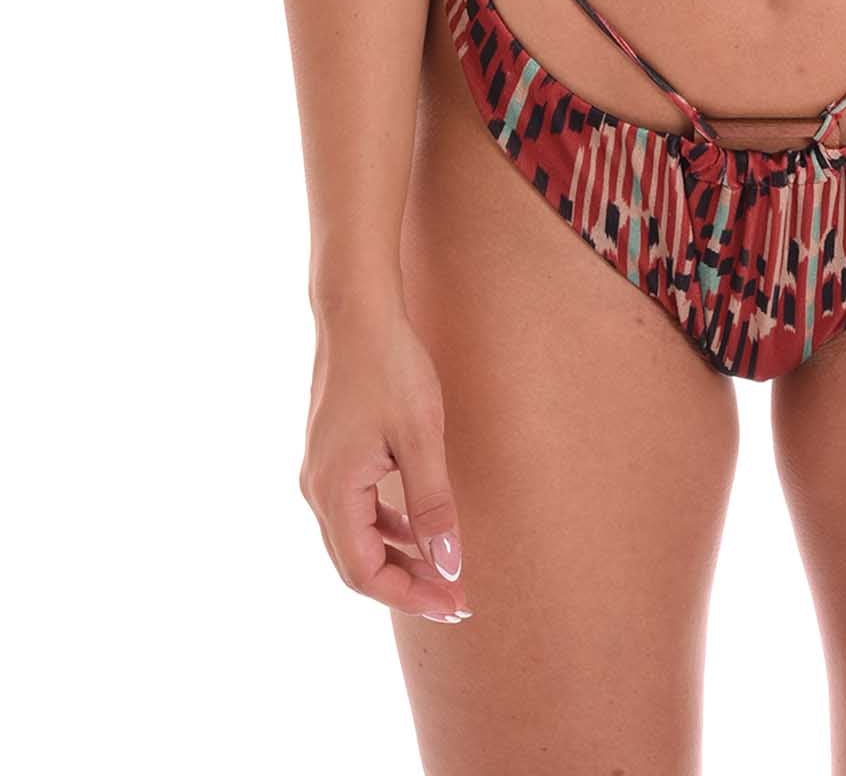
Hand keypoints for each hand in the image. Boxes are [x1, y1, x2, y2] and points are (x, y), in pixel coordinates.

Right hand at [300, 299, 470, 622]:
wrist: (357, 312)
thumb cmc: (390, 368)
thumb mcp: (421, 438)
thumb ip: (433, 506)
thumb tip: (449, 568)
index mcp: (334, 492)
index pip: (365, 574)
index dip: (410, 596)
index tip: (454, 605)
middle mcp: (318, 490)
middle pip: (357, 563)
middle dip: (407, 584)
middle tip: (456, 600)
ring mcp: (321, 473)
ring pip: (357, 538)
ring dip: (398, 558)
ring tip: (444, 571)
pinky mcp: (332, 456)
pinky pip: (357, 510)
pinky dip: (388, 527)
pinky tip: (419, 527)